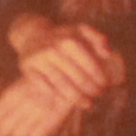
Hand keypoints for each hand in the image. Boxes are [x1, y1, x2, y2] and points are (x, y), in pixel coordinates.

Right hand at [0, 21, 120, 135]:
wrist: (31, 36)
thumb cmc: (62, 37)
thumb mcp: (80, 31)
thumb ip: (97, 38)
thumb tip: (107, 54)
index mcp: (67, 40)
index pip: (87, 62)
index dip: (97, 75)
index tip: (104, 84)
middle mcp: (52, 49)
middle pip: (75, 75)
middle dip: (89, 88)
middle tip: (97, 94)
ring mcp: (39, 60)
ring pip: (60, 84)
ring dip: (76, 97)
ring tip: (87, 104)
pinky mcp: (27, 69)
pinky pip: (43, 87)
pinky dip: (53, 96)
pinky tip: (64, 104)